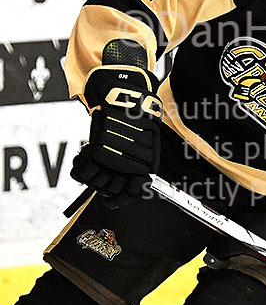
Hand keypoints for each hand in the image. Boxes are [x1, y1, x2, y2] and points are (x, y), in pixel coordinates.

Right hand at [71, 65, 162, 208]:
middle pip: (109, 190)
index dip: (119, 201)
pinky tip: (82, 158)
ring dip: (90, 176)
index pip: (131, 194)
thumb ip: (138, 165)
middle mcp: (128, 166)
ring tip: (91, 163)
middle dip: (103, 186)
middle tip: (100, 176)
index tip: (110, 202)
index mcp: (145, 167)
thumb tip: (129, 186)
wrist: (129, 101)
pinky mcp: (97, 150)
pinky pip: (82, 172)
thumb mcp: (147, 146)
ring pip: (94, 183)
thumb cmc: (138, 122)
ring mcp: (112, 160)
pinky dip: (79, 168)